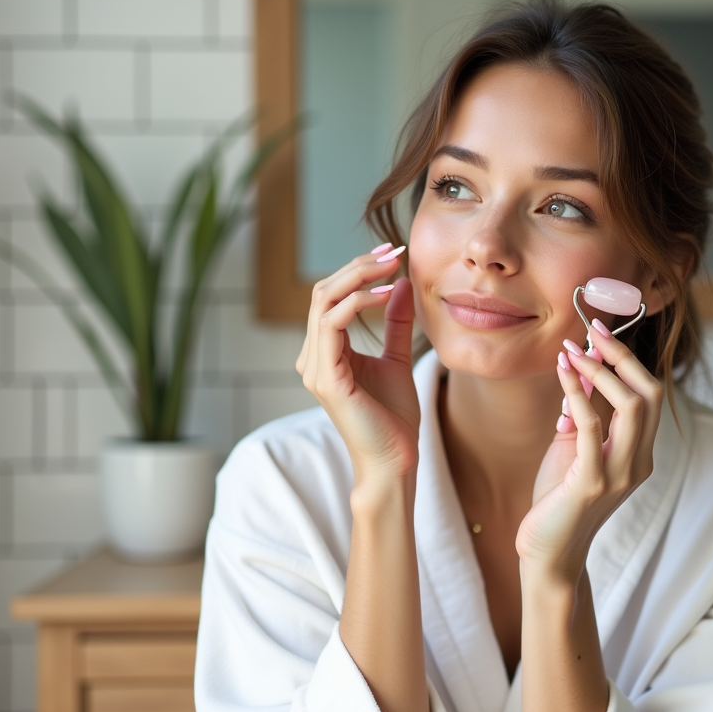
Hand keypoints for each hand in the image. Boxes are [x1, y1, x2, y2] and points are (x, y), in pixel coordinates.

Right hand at [295, 244, 419, 480]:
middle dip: (359, 266)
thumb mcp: (397, 358)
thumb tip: (400, 284)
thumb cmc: (393, 417)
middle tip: (394, 251)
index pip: (332, 296)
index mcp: (325, 352)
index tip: (392, 253)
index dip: (359, 270)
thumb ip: (395, 323)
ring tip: (392, 265)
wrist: (395, 460)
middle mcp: (312, 357)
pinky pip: (332, 325)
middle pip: (324, 292)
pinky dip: (359, 303)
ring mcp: (314, 368)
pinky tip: (386, 294)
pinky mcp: (326, 378)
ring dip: (359, 277)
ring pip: (324, 302)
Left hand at [516, 320, 664, 583]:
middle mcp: (639, 463)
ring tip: (572, 350)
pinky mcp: (592, 483)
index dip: (627, 359)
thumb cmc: (558, 502)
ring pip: (632, 406)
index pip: (649, 395)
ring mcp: (620, 474)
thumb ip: (582, 415)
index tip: (599, 332)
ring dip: (600, 371)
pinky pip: (591, 426)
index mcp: (640, 454)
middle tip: (592, 330)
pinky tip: (562, 374)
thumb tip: (582, 369)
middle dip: (622, 356)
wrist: (548, 554)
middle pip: (650, 394)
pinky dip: (577, 393)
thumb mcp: (573, 449)